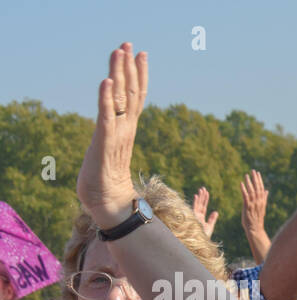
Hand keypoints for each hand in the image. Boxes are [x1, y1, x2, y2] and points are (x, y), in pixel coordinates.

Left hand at [77, 42, 147, 226]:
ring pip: (122, 99)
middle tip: (130, 45)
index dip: (138, 76)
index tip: (139, 55)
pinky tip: (106, 82)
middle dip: (130, 68)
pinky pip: (106, 116)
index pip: (136, 98)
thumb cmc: (106, 185)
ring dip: (120, 74)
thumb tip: (117, 137)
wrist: (109, 205)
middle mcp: (125, 129)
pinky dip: (106, 98)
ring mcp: (116, 135)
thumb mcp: (109, 154)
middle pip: (131, 93)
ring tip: (120, 52)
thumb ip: (113, 142)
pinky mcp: (104, 142)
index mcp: (127, 131)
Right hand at [191, 186, 218, 237]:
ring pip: (197, 204)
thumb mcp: (210, 227)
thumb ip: (212, 219)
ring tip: (201, 189)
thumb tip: (216, 211)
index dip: (205, 200)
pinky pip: (194, 208)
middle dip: (202, 196)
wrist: (199, 243)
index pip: (203, 207)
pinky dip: (195, 202)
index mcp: (200, 218)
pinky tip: (197, 196)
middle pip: (200, 204)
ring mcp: (194, 216)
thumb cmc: (203, 237)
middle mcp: (196, 216)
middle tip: (203, 188)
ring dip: (199, 197)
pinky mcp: (193, 217)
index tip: (206, 192)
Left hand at [239, 171, 267, 231]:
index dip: (259, 180)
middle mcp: (259, 202)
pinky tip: (241, 183)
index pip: (261, 188)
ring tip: (246, 175)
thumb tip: (266, 191)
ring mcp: (253, 204)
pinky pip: (245, 196)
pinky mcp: (247, 207)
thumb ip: (264, 198)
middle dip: (255, 179)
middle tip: (253, 171)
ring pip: (252, 191)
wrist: (255, 229)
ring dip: (249, 182)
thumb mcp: (261, 207)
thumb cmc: (257, 219)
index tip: (257, 173)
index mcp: (262, 201)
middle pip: (257, 188)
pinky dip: (243, 189)